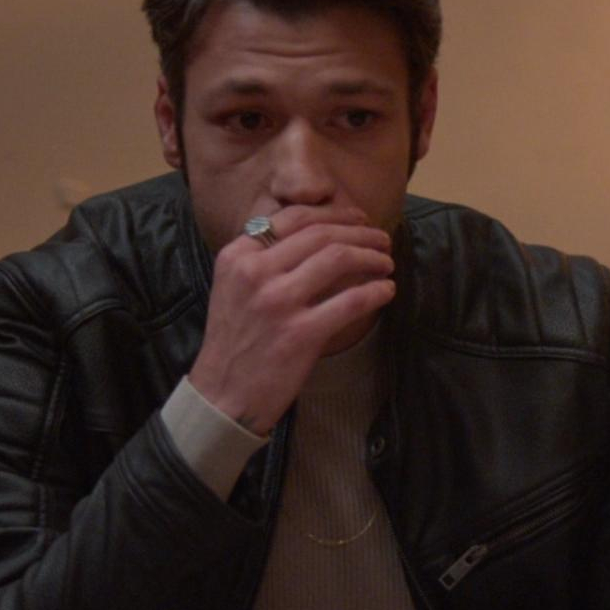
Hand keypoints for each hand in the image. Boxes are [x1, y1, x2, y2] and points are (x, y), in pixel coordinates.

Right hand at [188, 203, 394, 434]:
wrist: (222, 395)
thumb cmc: (235, 342)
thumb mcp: (234, 287)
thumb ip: (264, 258)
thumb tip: (316, 234)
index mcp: (238, 256)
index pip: (294, 217)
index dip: (335, 214)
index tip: (358, 219)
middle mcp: (255, 272)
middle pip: (321, 234)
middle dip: (360, 232)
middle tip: (381, 239)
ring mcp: (278, 302)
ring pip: (338, 259)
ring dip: (372, 257)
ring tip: (386, 263)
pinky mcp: (301, 333)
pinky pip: (351, 302)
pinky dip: (376, 292)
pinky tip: (387, 291)